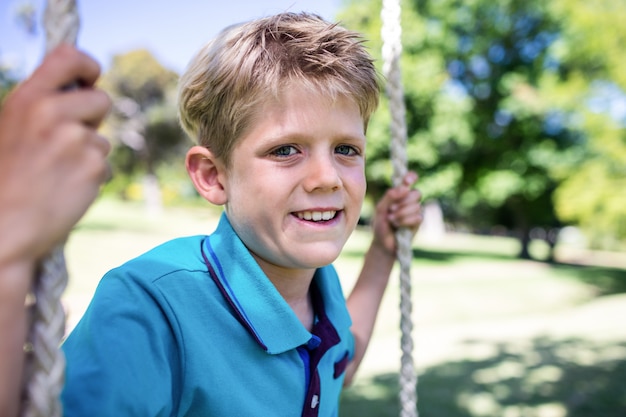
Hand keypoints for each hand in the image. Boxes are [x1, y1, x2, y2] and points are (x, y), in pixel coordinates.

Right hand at [0, 45, 110, 268]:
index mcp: (27, 99)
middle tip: (66, 142)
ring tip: (56, 173)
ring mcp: (76, 139)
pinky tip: (65, 189)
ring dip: (88, 154)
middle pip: (101, 100)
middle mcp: (52, 113)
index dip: (87, 65)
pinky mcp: (94, 165)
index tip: (90, 77)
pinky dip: (91, 177)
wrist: (3, 227)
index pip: (68, 57)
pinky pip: (104, 164)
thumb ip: (41, 108)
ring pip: (102, 138)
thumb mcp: (11, 129)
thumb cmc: (5, 180)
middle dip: (92, 120)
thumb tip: (79, 92)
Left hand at [371, 171, 422, 255]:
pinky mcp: (418, 222)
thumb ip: (390, 196)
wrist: (383, 243)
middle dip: (404, 201)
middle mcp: (409, 200)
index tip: (407, 181)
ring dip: (401, 214)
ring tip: (391, 220)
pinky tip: (397, 225)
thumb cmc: (381, 224)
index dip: (411, 177)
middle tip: (391, 209)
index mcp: (399, 193)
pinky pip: (418, 217)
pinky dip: (405, 221)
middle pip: (416, 193)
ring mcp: (415, 211)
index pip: (410, 180)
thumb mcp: (380, 209)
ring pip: (416, 206)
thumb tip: (404, 187)